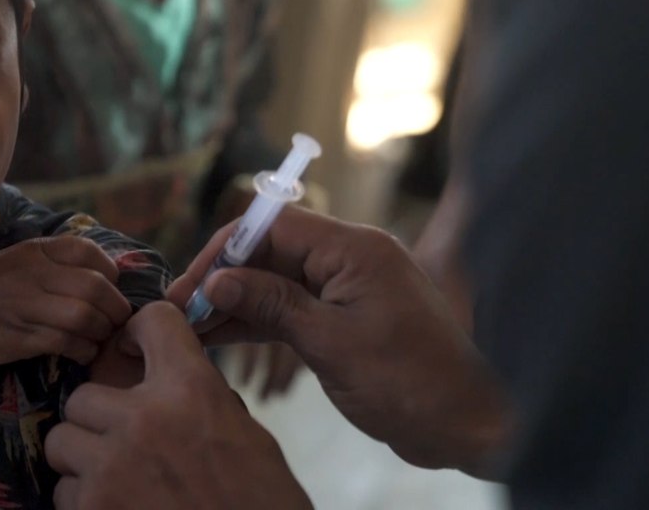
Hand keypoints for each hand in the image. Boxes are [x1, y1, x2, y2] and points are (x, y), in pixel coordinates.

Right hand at [0, 236, 131, 394]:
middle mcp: (34, 273)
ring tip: (96, 340)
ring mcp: (28, 304)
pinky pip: (69, 341)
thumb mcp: (6, 265)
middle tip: (113, 323)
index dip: (109, 271)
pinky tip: (79, 353)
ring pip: (88, 314)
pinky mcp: (23, 336)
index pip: (88, 250)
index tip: (109, 288)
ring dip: (101, 331)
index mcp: (31, 251)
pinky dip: (83, 350)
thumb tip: (86, 278)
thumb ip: (43, 267)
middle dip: (114, 308)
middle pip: (97, 286)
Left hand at [45, 302, 311, 509]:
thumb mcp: (248, 439)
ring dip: (82, 460)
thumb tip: (173, 386)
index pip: (155, 322)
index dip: (141, 332)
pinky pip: (62, 492)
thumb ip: (204, 402)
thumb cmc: (261, 504)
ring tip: (112, 478)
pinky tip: (116, 508)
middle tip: (120, 440)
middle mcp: (145, 419)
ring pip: (61, 441)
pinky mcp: (93, 509)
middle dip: (97, 418)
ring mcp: (112, 467)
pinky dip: (83, 502)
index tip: (134, 349)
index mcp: (192, 392)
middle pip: (83, 394)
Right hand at [167, 208, 506, 475]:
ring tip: (191, 326)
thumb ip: (272, 306)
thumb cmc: (412, 382)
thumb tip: (217, 281)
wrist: (469, 424)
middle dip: (223, 277)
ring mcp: (347, 289)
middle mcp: (349, 258)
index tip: (188, 283)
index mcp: (353, 248)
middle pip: (270, 251)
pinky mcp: (345, 319)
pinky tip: (220, 336)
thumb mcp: (332, 343)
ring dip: (235, 301)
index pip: (272, 225)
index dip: (224, 249)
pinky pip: (291, 308)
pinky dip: (258, 320)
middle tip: (179, 310)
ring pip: (276, 282)